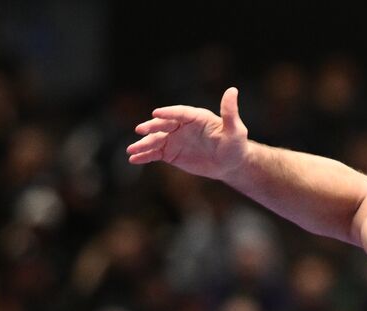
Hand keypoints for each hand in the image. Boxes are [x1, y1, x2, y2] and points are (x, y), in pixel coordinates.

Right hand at [127, 87, 248, 179]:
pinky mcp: (170, 153)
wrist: (229, 164)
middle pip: (164, 124)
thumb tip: (232, 90)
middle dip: (151, 127)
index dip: (168, 113)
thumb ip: (230, 112)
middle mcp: (181, 126)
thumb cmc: (235, 145)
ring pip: (156, 140)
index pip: (180, 112)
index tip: (156, 113)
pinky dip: (145, 156)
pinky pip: (155, 153)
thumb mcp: (236, 131)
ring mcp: (174, 139)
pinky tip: (134, 159)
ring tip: (130, 150)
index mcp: (195, 117)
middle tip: (140, 130)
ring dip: (143, 144)